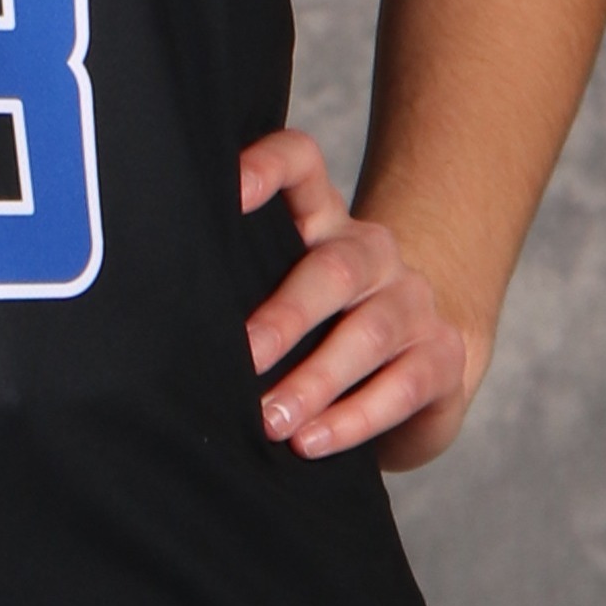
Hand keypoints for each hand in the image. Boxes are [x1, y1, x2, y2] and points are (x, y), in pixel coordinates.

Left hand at [240, 128, 476, 471]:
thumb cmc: (319, 327)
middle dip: (286, 317)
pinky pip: (402, 387)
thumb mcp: (281, 292)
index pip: (300, 162)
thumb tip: (161, 320)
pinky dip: (353, 420)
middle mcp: (371, 250)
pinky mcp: (443, 355)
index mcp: (322, 219)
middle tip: (245, 356)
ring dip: (315, 382)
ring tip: (271, 421)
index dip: (267, 166)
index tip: (228, 192)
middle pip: (333, 267)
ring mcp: (413, 300)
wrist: (418, 362)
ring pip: (368, 333)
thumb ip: (240, 285)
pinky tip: (312, 442)